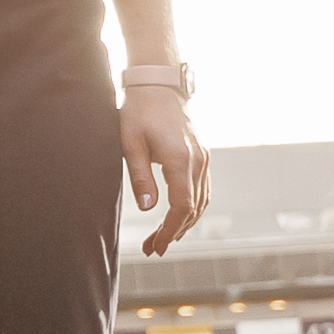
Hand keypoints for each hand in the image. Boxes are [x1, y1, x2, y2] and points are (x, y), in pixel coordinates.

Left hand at [122, 82, 207, 254]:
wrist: (159, 84)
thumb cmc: (139, 111)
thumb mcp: (130, 142)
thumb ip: (140, 176)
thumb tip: (148, 208)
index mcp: (179, 159)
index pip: (182, 206)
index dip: (170, 230)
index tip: (156, 246)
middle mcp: (197, 160)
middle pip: (193, 208)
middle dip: (174, 232)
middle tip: (153, 249)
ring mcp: (203, 157)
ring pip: (201, 201)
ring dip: (184, 223)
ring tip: (162, 239)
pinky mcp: (203, 155)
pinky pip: (202, 189)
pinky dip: (192, 207)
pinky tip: (177, 218)